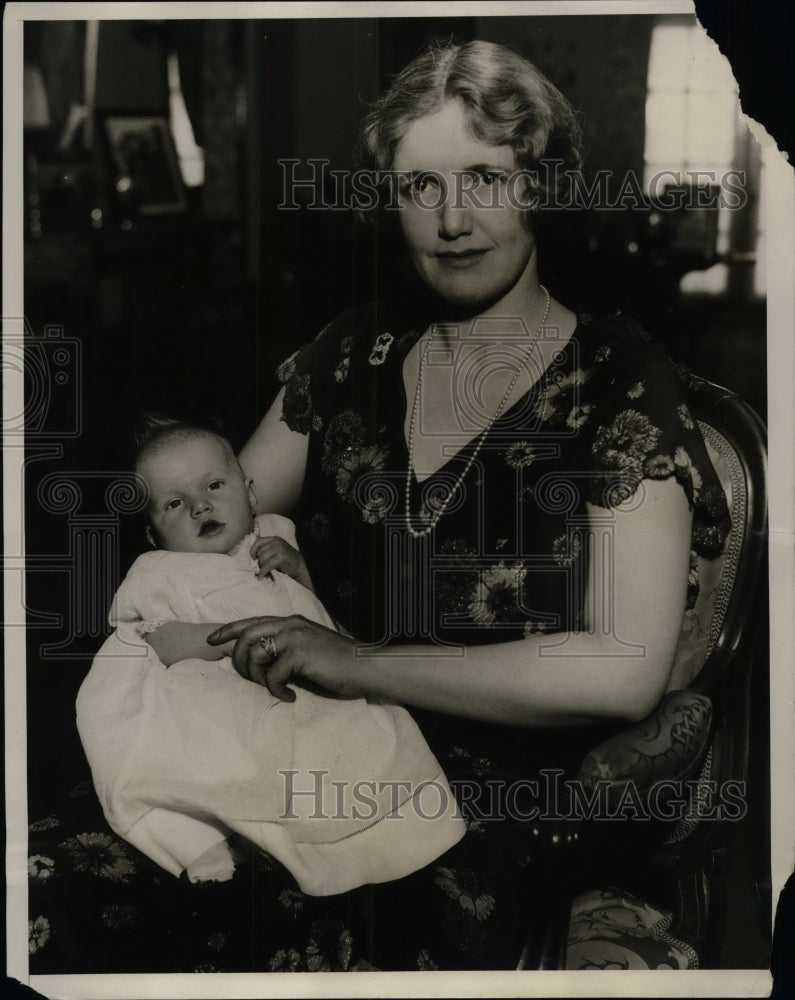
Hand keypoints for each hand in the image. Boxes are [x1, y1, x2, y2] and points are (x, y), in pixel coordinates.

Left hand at [206, 615, 361, 701]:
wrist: (365, 667)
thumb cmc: (339, 664)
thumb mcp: (308, 650)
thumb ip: (286, 649)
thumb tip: (260, 663)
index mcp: (291, 621)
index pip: (251, 621)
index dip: (227, 630)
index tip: (211, 640)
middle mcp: (290, 624)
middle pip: (245, 636)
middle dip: (237, 659)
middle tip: (247, 679)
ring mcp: (295, 637)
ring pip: (254, 654)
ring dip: (256, 677)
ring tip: (273, 689)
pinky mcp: (299, 654)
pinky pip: (272, 675)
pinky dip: (276, 690)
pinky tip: (290, 697)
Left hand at [250, 536, 305, 580]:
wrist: (300, 567)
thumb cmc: (288, 560)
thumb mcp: (278, 550)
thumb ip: (268, 548)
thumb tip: (253, 551)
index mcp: (275, 539)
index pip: (258, 541)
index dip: (253, 549)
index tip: (253, 558)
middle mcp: (276, 542)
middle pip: (260, 551)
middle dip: (259, 561)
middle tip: (263, 567)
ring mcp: (279, 549)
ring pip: (262, 558)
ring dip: (262, 567)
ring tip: (265, 571)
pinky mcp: (280, 557)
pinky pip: (266, 566)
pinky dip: (262, 572)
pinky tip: (261, 577)